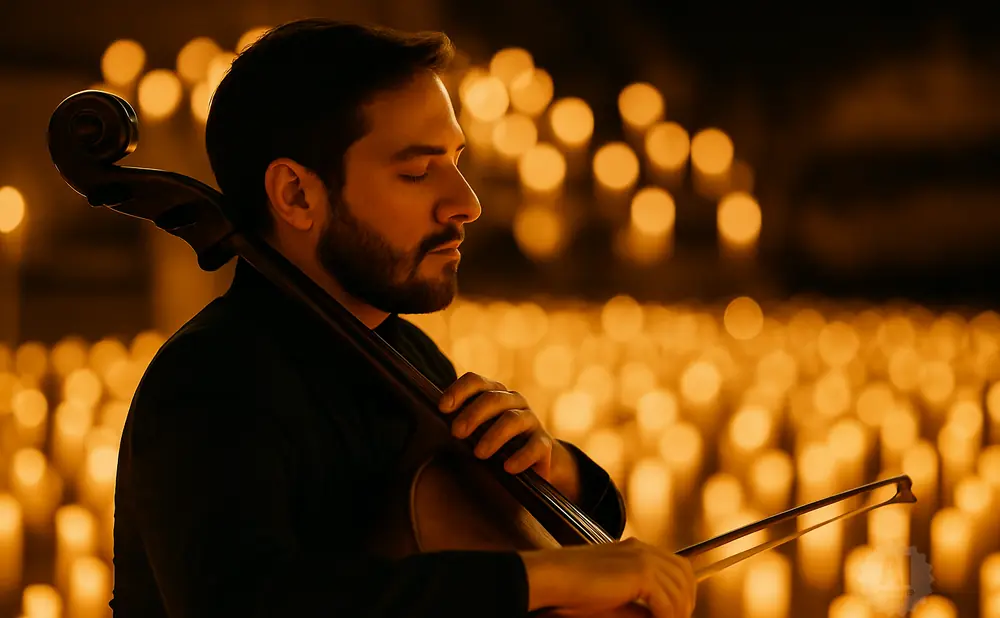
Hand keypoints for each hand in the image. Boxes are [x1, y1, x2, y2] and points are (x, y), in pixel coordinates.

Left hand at [439, 372, 562, 482]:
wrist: (532, 461)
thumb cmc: (494, 443)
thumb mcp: (475, 431)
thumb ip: (458, 424)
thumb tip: (424, 429)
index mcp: (493, 393)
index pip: (475, 381)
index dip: (459, 391)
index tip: (442, 408)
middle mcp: (514, 401)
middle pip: (493, 398)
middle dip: (472, 415)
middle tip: (456, 433)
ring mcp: (531, 421)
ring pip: (513, 419)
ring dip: (494, 435)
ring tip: (479, 453)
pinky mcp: (544, 444)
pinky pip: (535, 446)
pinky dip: (521, 457)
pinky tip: (508, 468)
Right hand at [519, 538, 696, 617]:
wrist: (553, 578)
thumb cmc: (573, 590)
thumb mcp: (613, 595)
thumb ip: (639, 602)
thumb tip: (662, 616)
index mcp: (635, 549)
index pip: (676, 566)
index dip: (683, 591)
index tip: (678, 612)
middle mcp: (642, 549)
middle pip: (684, 574)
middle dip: (686, 601)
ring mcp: (643, 558)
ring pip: (679, 590)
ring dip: (677, 613)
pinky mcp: (641, 572)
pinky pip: (667, 603)